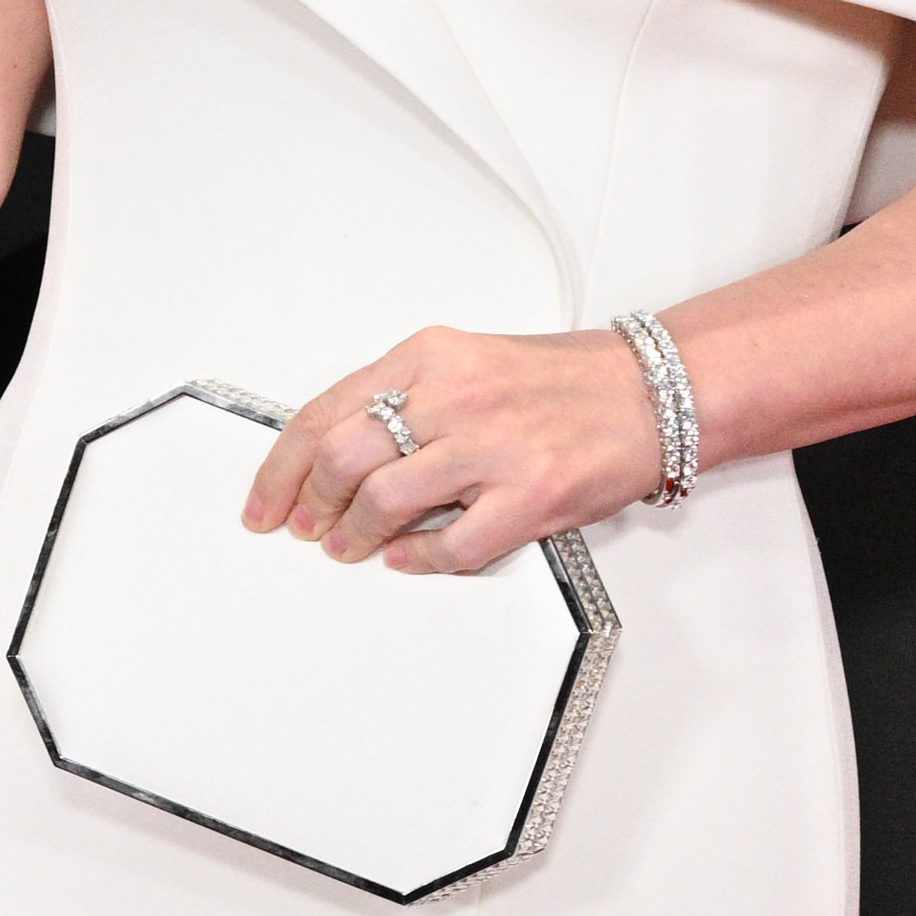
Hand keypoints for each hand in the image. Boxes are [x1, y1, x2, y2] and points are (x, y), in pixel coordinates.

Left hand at [242, 325, 671, 575]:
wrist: (652, 391)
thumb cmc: (564, 381)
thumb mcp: (467, 361)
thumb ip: (404, 397)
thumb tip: (337, 453)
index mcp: (431, 357)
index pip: (324, 413)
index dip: (280, 468)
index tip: (264, 502)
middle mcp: (455, 395)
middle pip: (341, 458)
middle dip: (311, 504)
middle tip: (306, 528)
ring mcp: (493, 447)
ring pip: (384, 502)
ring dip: (355, 536)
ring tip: (352, 546)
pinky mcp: (529, 495)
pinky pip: (451, 544)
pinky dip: (418, 558)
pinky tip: (408, 557)